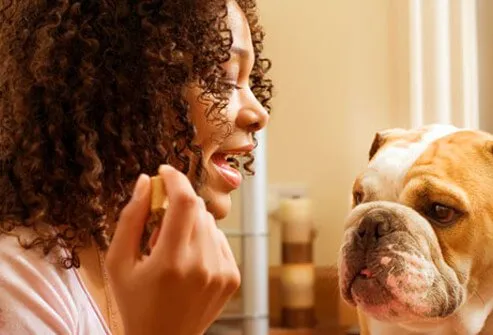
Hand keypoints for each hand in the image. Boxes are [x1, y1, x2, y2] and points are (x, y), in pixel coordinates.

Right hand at [105, 165, 240, 334]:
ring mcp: (222, 272)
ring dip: (191, 222)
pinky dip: (204, 239)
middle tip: (159, 218)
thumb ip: (130, 218)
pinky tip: (188, 259)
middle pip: (197, 209)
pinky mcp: (232, 278)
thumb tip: (145, 181)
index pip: (184, 201)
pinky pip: (220, 239)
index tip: (164, 171)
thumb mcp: (118, 262)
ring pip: (210, 223)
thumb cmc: (134, 302)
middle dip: (178, 203)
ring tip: (172, 247)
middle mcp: (202, 265)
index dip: (175, 179)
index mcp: (171, 261)